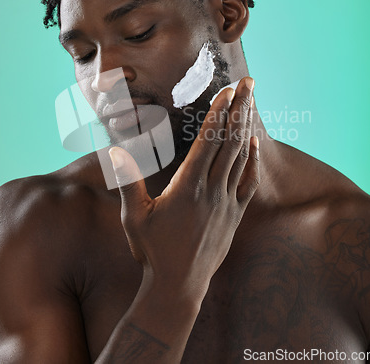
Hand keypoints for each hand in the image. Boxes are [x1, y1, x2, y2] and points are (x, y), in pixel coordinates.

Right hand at [109, 77, 259, 298]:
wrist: (178, 287)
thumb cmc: (152, 250)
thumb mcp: (133, 216)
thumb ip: (127, 181)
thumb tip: (115, 151)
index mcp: (188, 187)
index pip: (208, 141)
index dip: (219, 113)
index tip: (228, 90)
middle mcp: (212, 191)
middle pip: (230, 142)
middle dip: (240, 109)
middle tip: (249, 83)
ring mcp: (227, 204)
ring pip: (241, 158)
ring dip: (247, 128)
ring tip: (252, 103)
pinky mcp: (235, 216)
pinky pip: (248, 183)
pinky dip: (252, 161)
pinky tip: (254, 145)